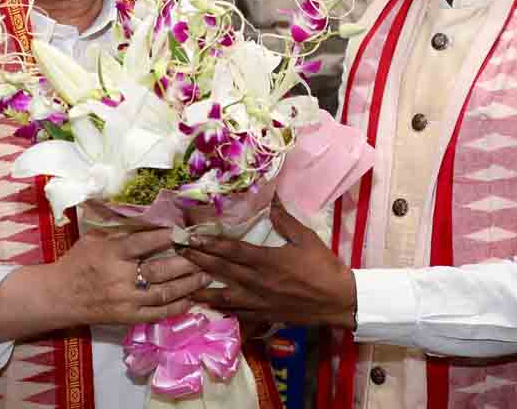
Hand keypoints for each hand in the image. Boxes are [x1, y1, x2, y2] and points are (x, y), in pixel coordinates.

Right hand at [48, 228, 208, 326]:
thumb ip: (121, 231)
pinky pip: (157, 314)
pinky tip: (192, 300)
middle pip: (160, 270)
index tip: (186, 231)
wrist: (59, 296)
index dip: (167, 236)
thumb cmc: (78, 262)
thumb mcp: (95, 238)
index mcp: (112, 254)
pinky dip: (176, 308)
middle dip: (186, 262)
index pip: (144, 243)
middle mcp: (121, 278)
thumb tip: (151, 219)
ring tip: (206, 277)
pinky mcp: (128, 318)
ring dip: (188, 285)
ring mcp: (126, 300)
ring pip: (163, 293)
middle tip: (205, 255)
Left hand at [183, 199, 355, 328]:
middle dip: (198, 262)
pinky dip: (224, 311)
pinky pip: (239, 314)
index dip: (209, 244)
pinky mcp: (265, 315)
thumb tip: (271, 200)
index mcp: (267, 260)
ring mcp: (259, 301)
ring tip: (185, 287)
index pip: (231, 251)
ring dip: (203, 291)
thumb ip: (285, 220)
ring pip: (224, 297)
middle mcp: (258, 282)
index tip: (191, 238)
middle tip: (178, 255)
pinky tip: (213, 309)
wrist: (338, 300)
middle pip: (221, 271)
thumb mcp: (306, 238)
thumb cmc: (323, 266)